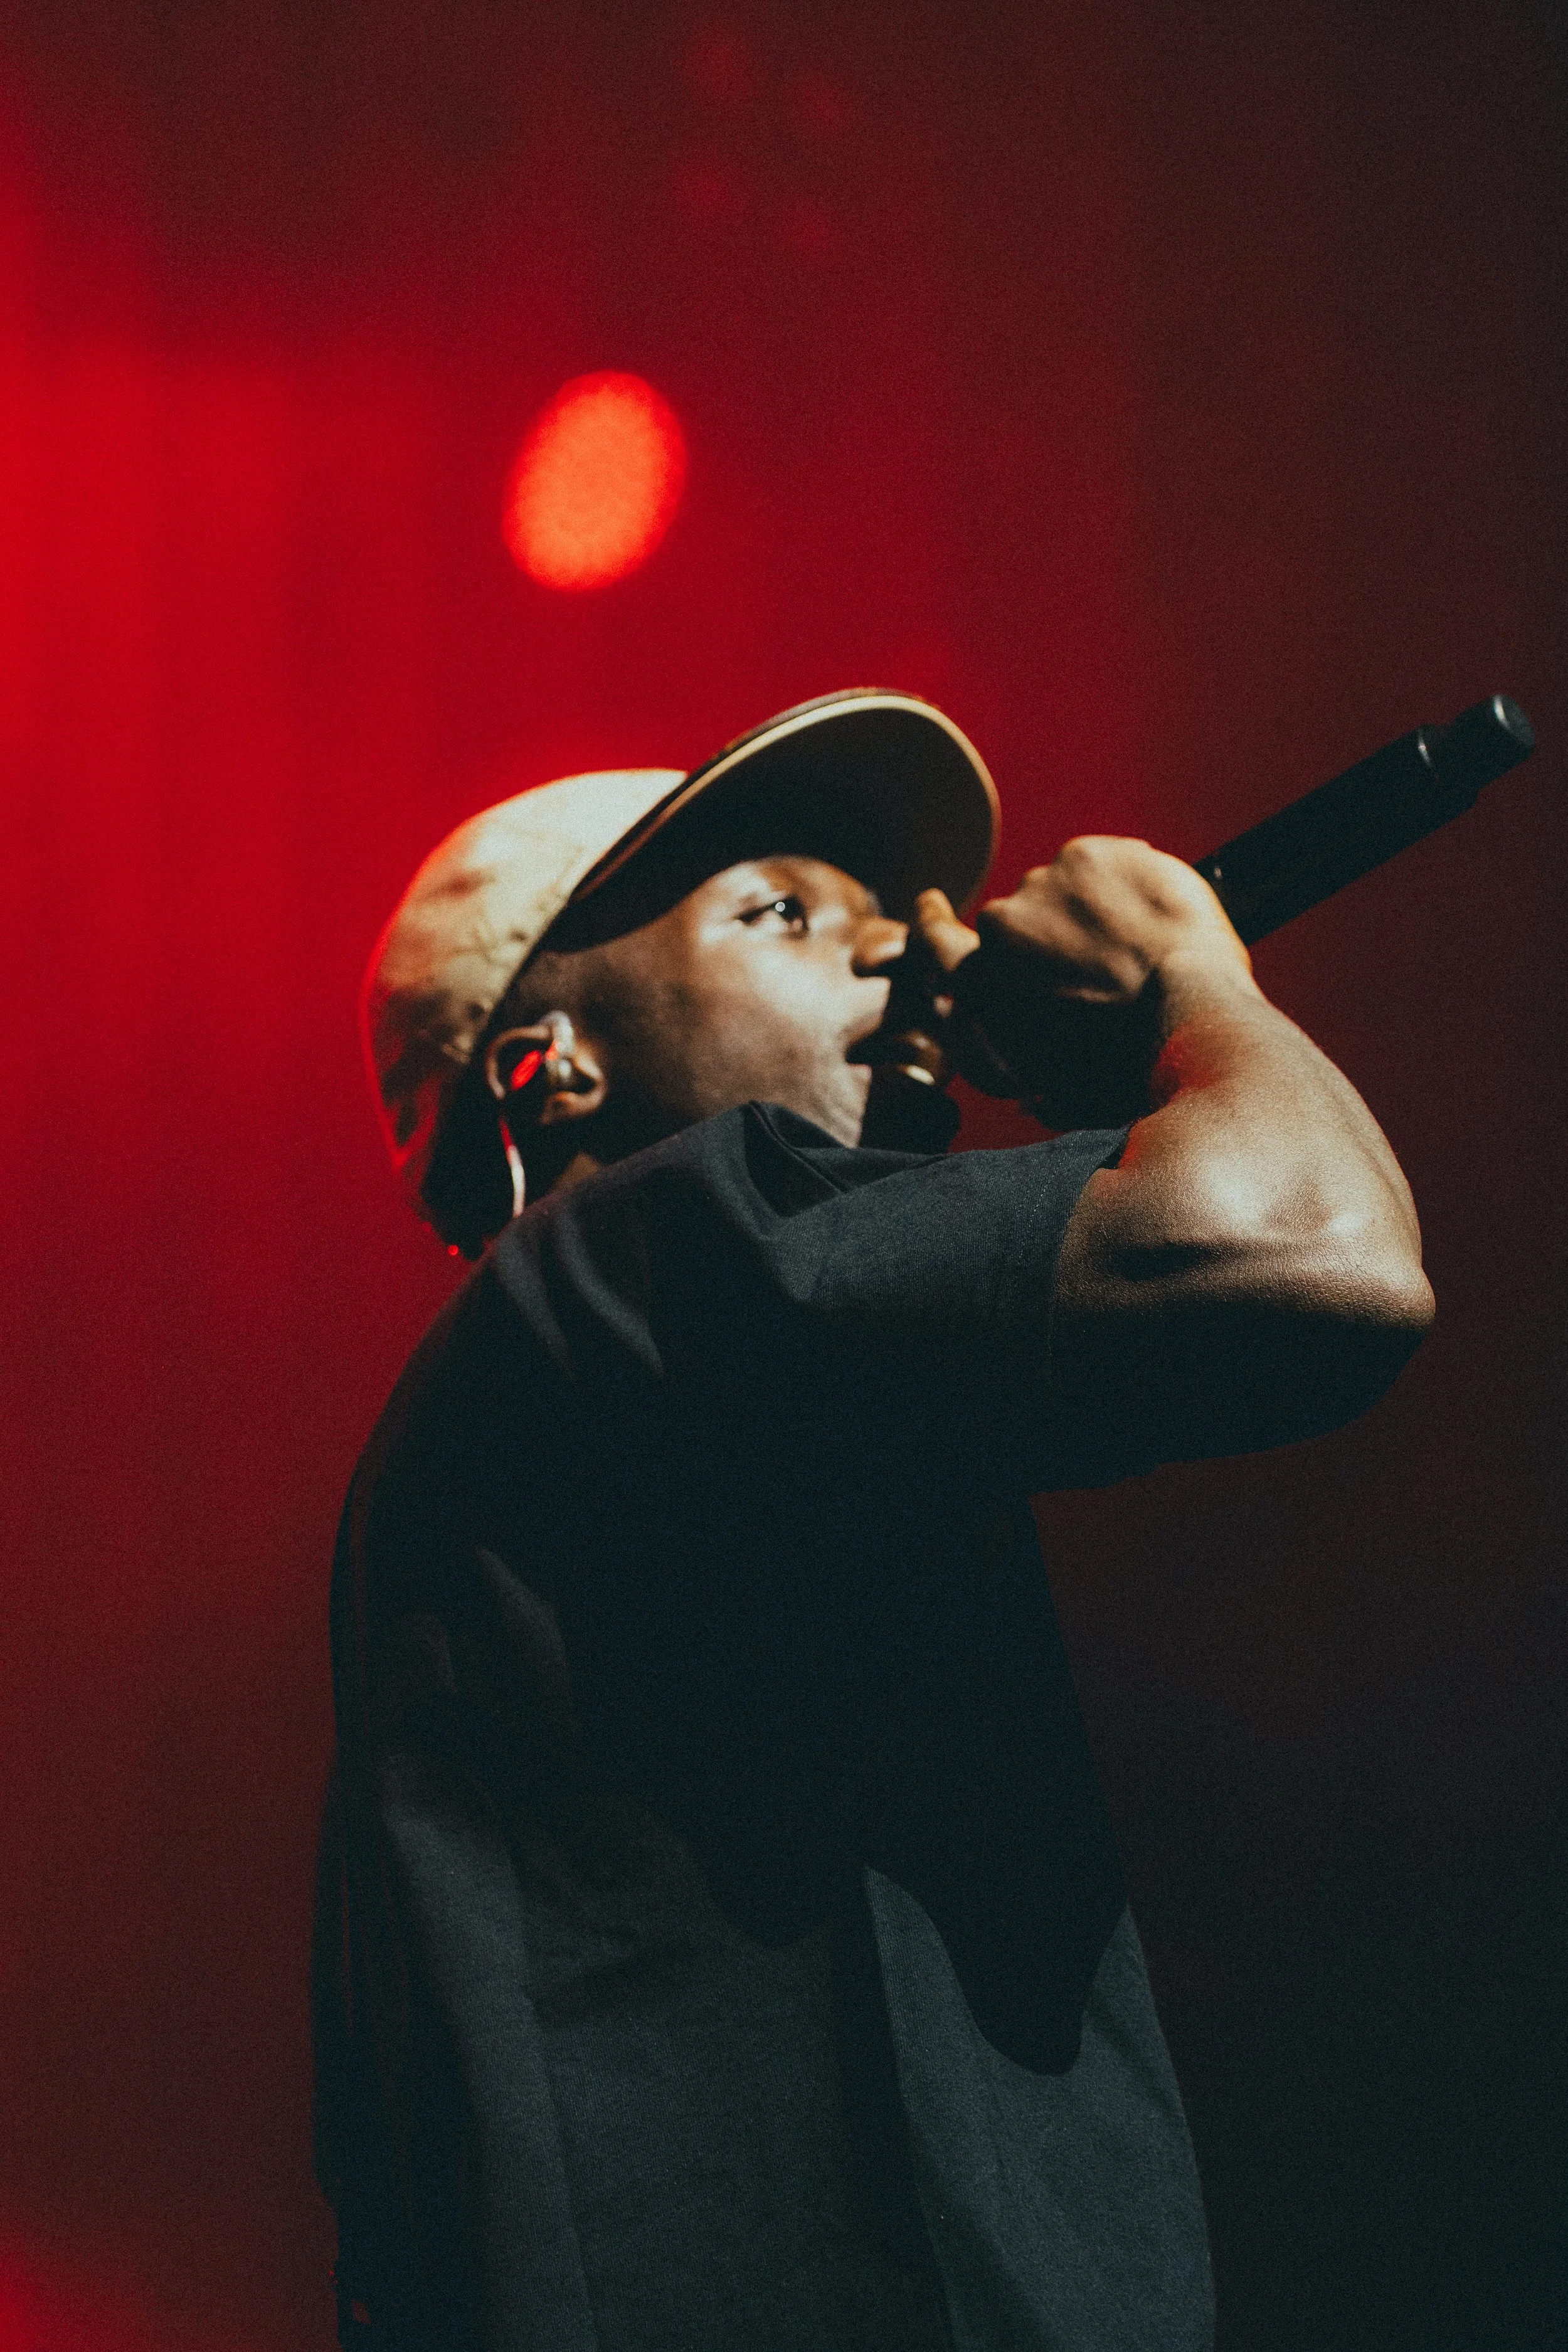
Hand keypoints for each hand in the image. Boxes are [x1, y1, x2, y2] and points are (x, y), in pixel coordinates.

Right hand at [918, 840, 1254, 1126]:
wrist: (1191, 1018)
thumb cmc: (1132, 1068)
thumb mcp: (1065, 1094)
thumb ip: (1036, 1085)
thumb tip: (1030, 1099)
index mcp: (981, 984)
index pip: (934, 941)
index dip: (933, 920)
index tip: (936, 906)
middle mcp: (999, 927)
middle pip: (1016, 920)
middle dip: (1052, 936)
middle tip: (1103, 963)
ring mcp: (1043, 883)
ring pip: (1062, 887)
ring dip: (1092, 909)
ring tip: (1141, 945)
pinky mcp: (1090, 855)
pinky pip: (1104, 863)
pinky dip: (1126, 882)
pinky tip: (1156, 916)